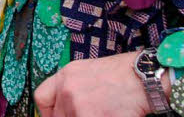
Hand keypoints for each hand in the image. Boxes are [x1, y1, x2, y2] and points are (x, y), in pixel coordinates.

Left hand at [34, 52, 165, 116]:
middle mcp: (68, 91)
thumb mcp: (86, 71)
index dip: (47, 113)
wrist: (142, 76)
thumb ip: (71, 88)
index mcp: (65, 76)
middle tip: (88, 113)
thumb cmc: (119, 74)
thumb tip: (66, 107)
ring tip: (103, 112)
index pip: (41, 98)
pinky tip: (109, 115)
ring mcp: (80, 107)